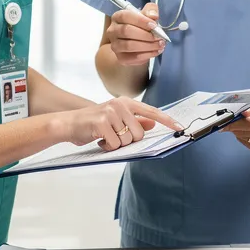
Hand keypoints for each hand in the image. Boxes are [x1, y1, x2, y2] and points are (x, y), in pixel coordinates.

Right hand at [57, 97, 183, 150]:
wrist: (68, 123)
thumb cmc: (93, 123)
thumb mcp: (115, 118)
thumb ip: (135, 120)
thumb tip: (154, 123)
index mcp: (126, 102)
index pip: (152, 111)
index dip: (167, 120)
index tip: (180, 127)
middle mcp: (119, 104)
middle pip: (139, 133)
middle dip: (128, 140)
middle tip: (114, 136)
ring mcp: (110, 113)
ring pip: (127, 140)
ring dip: (116, 144)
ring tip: (104, 137)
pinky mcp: (101, 123)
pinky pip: (114, 144)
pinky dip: (107, 147)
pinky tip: (98, 140)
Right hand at [106, 3, 166, 65]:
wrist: (137, 45)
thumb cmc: (141, 26)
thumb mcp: (147, 15)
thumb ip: (150, 11)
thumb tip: (153, 15)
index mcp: (117, 17)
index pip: (125, 16)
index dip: (140, 20)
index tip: (154, 25)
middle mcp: (112, 31)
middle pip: (126, 31)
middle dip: (145, 35)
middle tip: (159, 37)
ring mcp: (115, 45)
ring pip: (129, 46)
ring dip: (148, 46)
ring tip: (160, 45)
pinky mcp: (121, 58)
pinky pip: (133, 57)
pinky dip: (147, 54)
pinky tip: (156, 51)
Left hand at [224, 102, 249, 155]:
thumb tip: (239, 115)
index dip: (236, 124)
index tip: (224, 123)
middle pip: (246, 132)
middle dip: (234, 127)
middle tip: (229, 122)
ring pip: (245, 138)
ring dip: (240, 131)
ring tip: (247, 124)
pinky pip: (247, 144)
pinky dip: (244, 138)